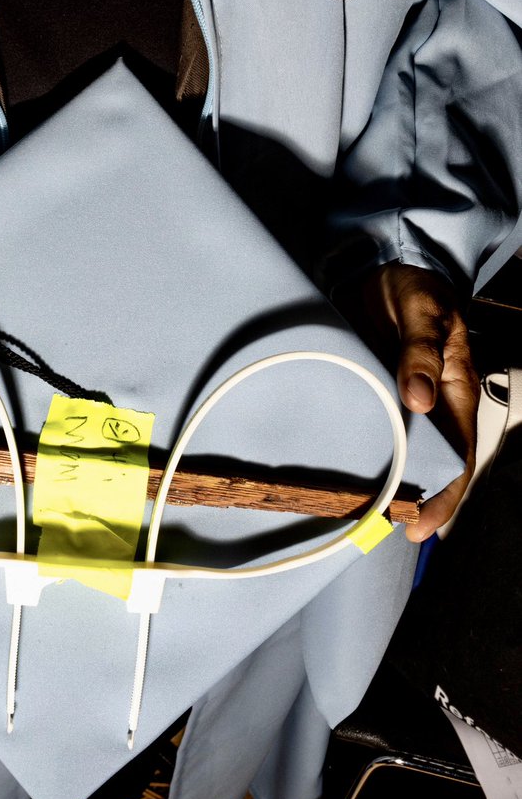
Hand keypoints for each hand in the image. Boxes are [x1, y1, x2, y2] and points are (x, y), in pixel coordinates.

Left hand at [360, 262, 478, 542]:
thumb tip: (417, 399)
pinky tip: (342, 474)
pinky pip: (369, 430)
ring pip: (398, 453)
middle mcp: (429, 405)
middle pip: (427, 466)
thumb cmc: (414, 290)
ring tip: (361, 515)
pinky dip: (360, 454)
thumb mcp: (424, 312)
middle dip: (413, 502)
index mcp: (454, 391)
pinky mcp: (370, 392)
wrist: (380, 268)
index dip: (443, 497)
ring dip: (386, 483)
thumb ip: (421, 352)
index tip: (420, 528)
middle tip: (383, 531)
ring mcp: (398, 401)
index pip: (456, 458)